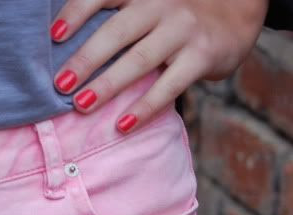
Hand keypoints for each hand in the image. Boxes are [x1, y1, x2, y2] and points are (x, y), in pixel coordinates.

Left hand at [51, 0, 268, 132]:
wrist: (240, 8)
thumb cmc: (174, 12)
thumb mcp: (146, 2)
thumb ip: (114, 16)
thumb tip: (59, 48)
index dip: (77, 13)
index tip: (53, 36)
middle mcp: (160, 5)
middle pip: (117, 32)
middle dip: (86, 59)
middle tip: (59, 84)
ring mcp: (183, 30)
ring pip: (140, 59)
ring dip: (108, 84)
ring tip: (81, 105)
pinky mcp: (202, 55)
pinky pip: (170, 85)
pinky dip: (145, 107)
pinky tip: (122, 124)